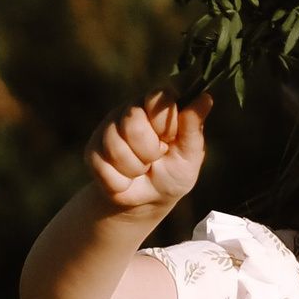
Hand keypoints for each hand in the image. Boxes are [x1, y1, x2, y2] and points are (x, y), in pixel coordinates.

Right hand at [86, 91, 208, 219]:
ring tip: (141, 169)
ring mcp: (108, 129)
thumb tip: (206, 98)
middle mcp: (131, 110)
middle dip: (149, 151)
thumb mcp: (190, 154)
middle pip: (134, 124)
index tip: (169, 139)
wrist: (146, 201)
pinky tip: (125, 178)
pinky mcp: (92, 150)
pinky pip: (103, 166)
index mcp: (157, 105)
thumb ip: (193, 127)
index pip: (159, 96)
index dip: (164, 122)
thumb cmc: (174, 173)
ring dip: (134, 168)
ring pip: (116, 146)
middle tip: (155, 158)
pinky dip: (119, 181)